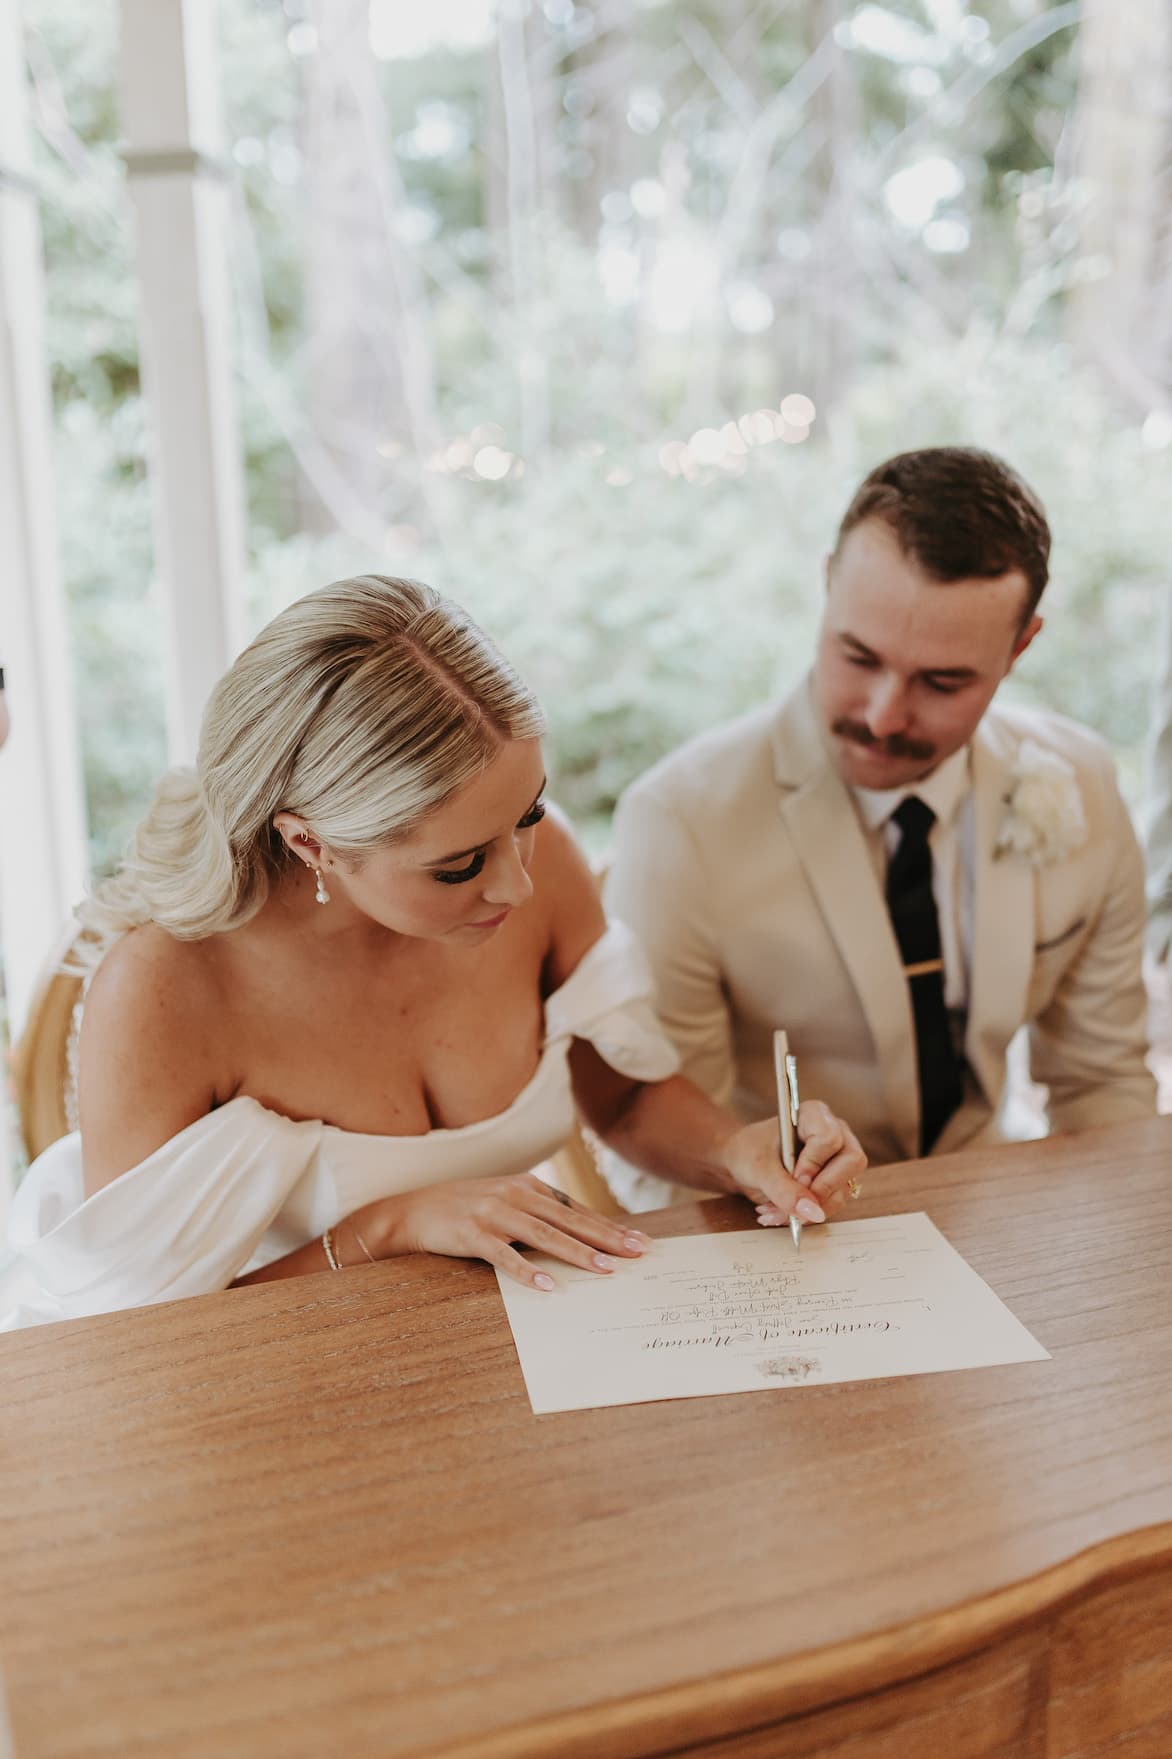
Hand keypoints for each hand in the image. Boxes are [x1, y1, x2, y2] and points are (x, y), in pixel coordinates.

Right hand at [363, 1172, 649, 1289]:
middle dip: (606, 1237)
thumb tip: (578, 1233)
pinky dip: (526, 1270)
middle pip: (569, 1220)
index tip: (638, 1241)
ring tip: (605, 1269)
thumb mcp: (504, 1202)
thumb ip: (536, 1212)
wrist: (411, 1211)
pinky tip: (547, 1285)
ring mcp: (493, 1213)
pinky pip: (504, 1256)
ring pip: (544, 1235)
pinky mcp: (471, 1233)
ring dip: (577, 1253)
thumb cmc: (463, 1210)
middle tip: (637, 1254)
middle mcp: (514, 1195)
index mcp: (527, 1187)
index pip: (576, 1210)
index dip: (608, 1226)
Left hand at [719, 1101, 866, 1227]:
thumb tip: (811, 1211)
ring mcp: (838, 1159)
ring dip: (809, 1209)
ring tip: (776, 1211)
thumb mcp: (760, 1169)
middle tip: (793, 1201)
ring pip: (843, 1189)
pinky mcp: (835, 1182)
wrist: (740, 1164)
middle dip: (821, 1189)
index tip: (795, 1177)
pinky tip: (782, 1212)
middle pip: (851, 1161)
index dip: (814, 1162)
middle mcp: (835, 1134)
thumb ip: (784, 1189)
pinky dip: (808, 1214)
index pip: (830, 1137)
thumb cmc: (749, 1152)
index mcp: (814, 1115)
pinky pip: (833, 1203)